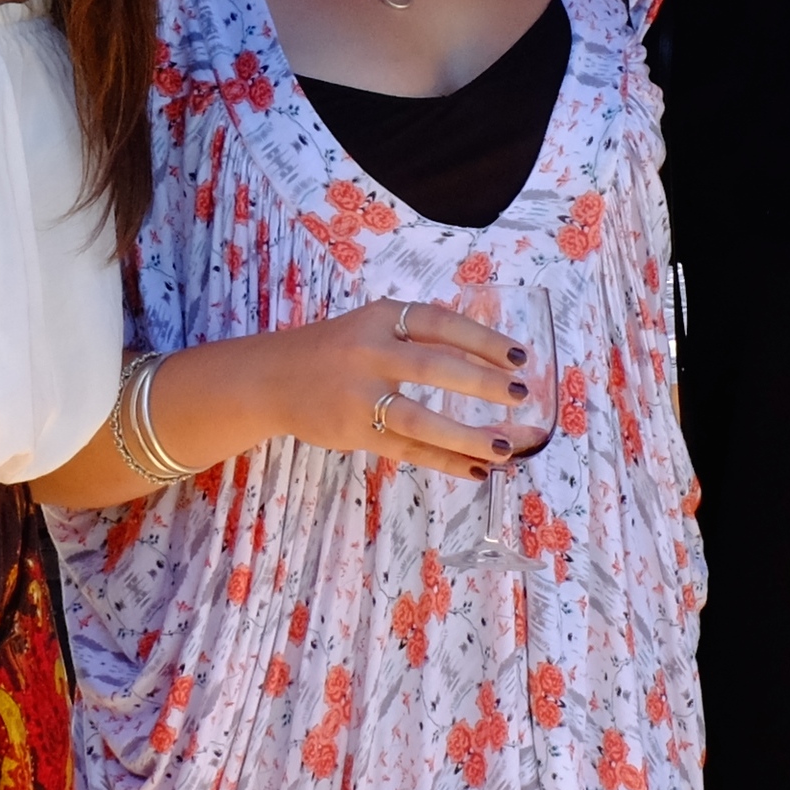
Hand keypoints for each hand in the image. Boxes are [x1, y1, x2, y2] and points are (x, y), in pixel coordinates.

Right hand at [264, 298, 535, 480]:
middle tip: (521, 396)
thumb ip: (417, 337)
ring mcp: (360, 396)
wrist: (269, 379)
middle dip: (481, 383)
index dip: (483, 340)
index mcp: (380, 319)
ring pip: (420, 420)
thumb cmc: (334, 351)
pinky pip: (408, 450)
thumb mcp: (371, 326)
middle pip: (434, 367)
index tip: (520, 357)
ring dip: (466, 436)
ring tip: (504, 448)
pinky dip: (445, 461)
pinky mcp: (354, 432)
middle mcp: (370, 353)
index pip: (441, 323)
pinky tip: (476, 470)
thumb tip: (487, 359)